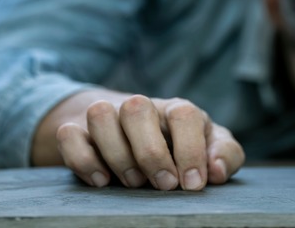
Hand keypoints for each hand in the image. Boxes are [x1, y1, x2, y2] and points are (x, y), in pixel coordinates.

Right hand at [32, 89, 244, 190]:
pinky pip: (69, 135)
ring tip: (133, 183)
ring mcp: (106, 116)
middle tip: (163, 186)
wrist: (130, 134)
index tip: (192, 184)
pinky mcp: (77, 131)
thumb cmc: (179, 147)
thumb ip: (225, 155)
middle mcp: (140, 108)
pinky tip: (102, 182)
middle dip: (150, 153)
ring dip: (117, 154)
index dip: (190, 150)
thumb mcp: (208, 148)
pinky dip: (83, 160)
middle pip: (136, 108)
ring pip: (100, 115)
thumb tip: (216, 171)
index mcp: (176, 111)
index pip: (184, 115)